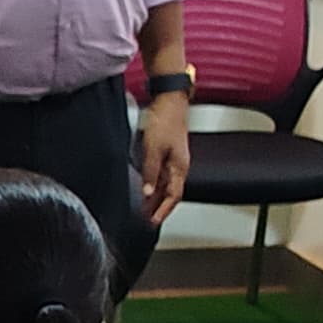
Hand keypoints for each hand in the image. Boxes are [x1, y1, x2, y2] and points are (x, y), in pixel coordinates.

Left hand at [138, 92, 190, 219]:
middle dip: (158, 207)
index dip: (163, 211)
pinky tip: (144, 187)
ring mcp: (173, 159)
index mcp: (179, 167)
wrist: (169, 101)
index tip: (153, 222)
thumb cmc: (166, 120)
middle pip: (169, 193)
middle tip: (146, 219)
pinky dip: (153, 184)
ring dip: (154, 197)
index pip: (174, 197)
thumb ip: (150, 172)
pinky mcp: (166, 152)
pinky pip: (160, 174)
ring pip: (164, 184)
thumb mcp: (153, 149)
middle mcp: (178, 166)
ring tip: (143, 208)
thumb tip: (146, 192)